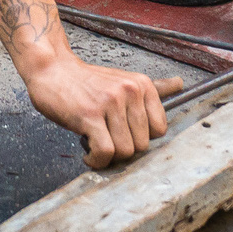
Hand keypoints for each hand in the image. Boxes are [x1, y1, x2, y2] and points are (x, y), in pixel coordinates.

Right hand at [22, 51, 183, 168]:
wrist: (51, 70)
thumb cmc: (86, 81)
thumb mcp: (123, 80)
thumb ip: (153, 88)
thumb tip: (181, 84)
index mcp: (141, 85)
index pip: (160, 130)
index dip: (140, 138)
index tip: (124, 135)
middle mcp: (129, 91)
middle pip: (143, 145)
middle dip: (123, 149)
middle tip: (105, 139)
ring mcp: (110, 103)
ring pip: (125, 151)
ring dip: (108, 157)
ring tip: (95, 144)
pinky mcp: (90, 115)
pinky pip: (105, 152)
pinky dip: (97, 161)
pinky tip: (88, 154)